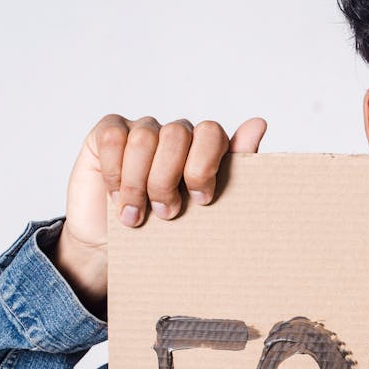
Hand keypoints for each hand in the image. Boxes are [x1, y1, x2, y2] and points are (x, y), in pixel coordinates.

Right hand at [52, 114, 267, 311]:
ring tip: (135, 215)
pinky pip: (113, 138)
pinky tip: (116, 196)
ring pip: (144, 140)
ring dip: (138, 184)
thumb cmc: (167, 229)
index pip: (212, 133)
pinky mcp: (108, 132)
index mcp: (204, 147)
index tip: (201, 200)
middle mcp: (175, 133)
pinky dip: (114, 172)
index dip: (204, 165)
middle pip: (177, 134)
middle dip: (169, 180)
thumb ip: (236, 166)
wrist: (117, 246)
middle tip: (166, 214)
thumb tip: (259, 123)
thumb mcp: (206, 209)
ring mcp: (141, 129)